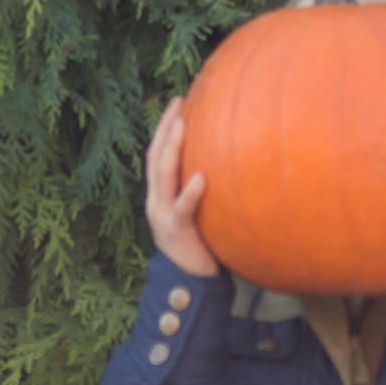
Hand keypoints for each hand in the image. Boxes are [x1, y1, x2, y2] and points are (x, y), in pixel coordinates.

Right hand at [145, 98, 219, 276]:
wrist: (189, 282)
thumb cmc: (201, 244)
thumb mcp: (200, 212)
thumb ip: (204, 191)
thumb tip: (230, 163)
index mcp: (160, 195)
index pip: (157, 154)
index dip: (164, 128)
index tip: (178, 102)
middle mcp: (156, 201)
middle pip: (155, 158)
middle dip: (164, 129)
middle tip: (178, 103)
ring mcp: (163, 216)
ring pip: (162, 177)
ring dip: (171, 149)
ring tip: (182, 126)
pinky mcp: (176, 232)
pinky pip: (182, 209)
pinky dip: (190, 193)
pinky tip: (201, 178)